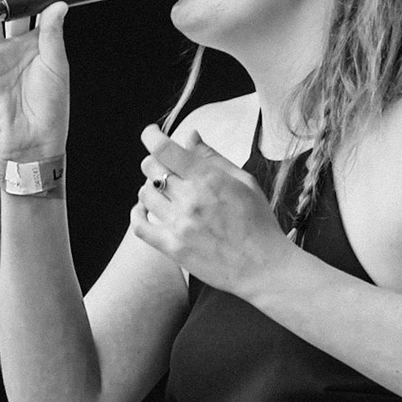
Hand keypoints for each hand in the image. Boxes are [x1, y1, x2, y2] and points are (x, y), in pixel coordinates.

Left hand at [132, 124, 296, 295]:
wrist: (264, 267)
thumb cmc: (258, 222)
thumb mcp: (244, 182)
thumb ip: (213, 158)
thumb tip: (190, 136)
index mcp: (208, 179)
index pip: (165, 149)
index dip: (152, 135)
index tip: (151, 133)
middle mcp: (190, 199)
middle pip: (152, 168)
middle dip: (156, 162)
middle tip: (167, 167)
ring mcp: (179, 225)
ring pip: (145, 194)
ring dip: (151, 187)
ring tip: (165, 191)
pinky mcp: (173, 248)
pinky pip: (140, 226)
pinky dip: (137, 213)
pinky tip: (145, 209)